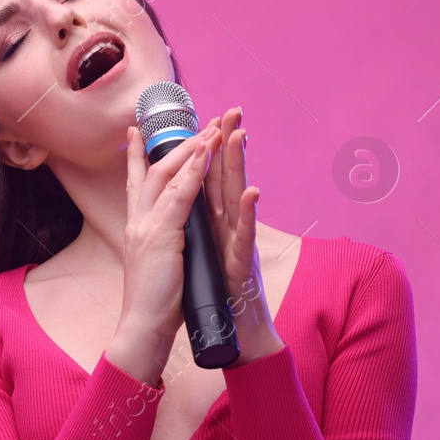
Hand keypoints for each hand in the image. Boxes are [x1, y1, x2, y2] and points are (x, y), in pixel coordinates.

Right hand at [110, 125, 216, 381]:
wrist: (143, 328)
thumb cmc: (153, 306)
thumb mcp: (156, 265)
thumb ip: (161, 245)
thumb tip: (171, 235)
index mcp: (136, 230)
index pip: (135, 183)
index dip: (137, 156)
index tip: (136, 131)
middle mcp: (138, 222)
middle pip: (154, 170)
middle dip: (174, 143)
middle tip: (195, 120)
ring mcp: (148, 227)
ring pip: (169, 176)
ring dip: (191, 149)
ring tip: (211, 128)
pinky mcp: (163, 236)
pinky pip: (181, 195)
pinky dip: (194, 171)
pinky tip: (207, 153)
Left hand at [203, 107, 281, 363]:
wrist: (226, 328)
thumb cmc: (210, 291)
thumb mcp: (196, 250)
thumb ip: (196, 222)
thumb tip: (186, 199)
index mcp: (210, 222)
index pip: (208, 177)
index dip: (209, 148)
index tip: (210, 117)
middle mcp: (226, 227)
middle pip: (225, 177)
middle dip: (228, 143)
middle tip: (233, 110)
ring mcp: (235, 242)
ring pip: (237, 197)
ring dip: (239, 165)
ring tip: (241, 135)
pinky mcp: (240, 262)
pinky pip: (245, 234)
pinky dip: (249, 213)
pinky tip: (253, 193)